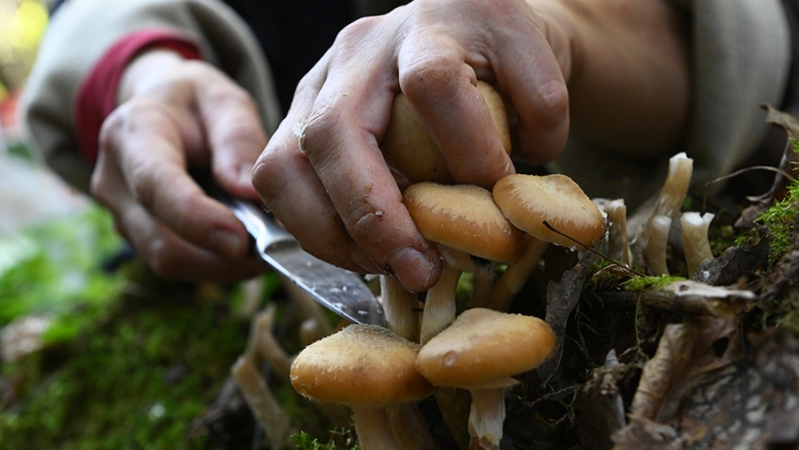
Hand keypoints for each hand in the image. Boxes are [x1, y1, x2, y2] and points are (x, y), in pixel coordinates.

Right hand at [91, 50, 266, 281]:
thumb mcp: (224, 101)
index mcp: (131, 134)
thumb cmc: (198, 104)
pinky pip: (176, 264)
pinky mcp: (135, 236)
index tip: (241, 241)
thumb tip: (249, 194)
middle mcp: (114, 180)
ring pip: (169, 261)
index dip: (196, 219)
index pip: (155, 186)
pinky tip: (244, 248)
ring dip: (222, 265)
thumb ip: (237, 140)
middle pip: (161, 240)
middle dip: (221, 256)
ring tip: (264, 248)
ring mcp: (120, 213)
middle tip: (274, 250)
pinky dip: (215, 264)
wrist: (163, 109)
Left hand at [252, 0, 688, 291]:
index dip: (319, 231)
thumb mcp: (400, 156)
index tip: (371, 271)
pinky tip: (538, 152)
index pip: (282, 167)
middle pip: (332, 130)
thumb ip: (382, 198)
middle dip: (374, 216)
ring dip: (469, 166)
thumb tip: (400, 272)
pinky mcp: (497, 8)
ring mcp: (423, 19)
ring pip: (431, 86)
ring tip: (496, 209)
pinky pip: (523, 89)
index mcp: (321, 96)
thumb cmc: (449, 119)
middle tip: (421, 269)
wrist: (512, 46)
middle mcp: (357, 52)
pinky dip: (540, 137)